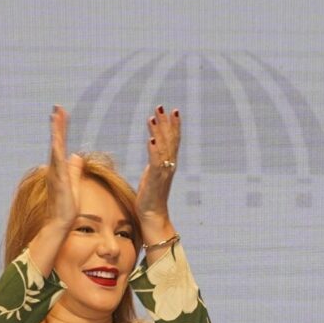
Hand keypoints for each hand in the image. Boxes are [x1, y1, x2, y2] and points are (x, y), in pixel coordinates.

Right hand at [44, 105, 81, 232]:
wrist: (58, 225)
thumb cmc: (66, 209)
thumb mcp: (73, 185)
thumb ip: (74, 170)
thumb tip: (76, 157)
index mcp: (58, 170)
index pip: (61, 145)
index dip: (61, 130)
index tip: (62, 114)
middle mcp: (54, 169)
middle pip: (56, 142)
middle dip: (57, 124)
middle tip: (58, 107)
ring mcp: (55, 174)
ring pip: (55, 147)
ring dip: (55, 131)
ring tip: (56, 114)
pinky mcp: (58, 180)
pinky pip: (57, 161)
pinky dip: (56, 148)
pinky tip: (57, 137)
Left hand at [136, 105, 181, 243]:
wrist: (152, 216)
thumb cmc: (150, 197)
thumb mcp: (152, 173)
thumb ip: (154, 160)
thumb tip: (153, 146)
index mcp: (168, 163)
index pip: (172, 140)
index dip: (173, 125)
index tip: (172, 110)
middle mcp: (168, 166)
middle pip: (169, 140)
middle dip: (165, 122)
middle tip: (161, 106)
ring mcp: (163, 173)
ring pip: (163, 148)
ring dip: (158, 132)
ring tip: (153, 117)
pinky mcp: (155, 180)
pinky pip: (155, 162)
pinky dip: (154, 150)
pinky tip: (151, 139)